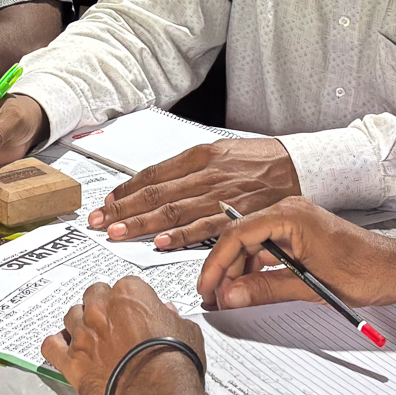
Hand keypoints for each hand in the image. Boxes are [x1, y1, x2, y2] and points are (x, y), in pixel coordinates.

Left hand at [41, 275, 206, 394]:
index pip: (125, 286)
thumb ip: (171, 318)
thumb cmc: (175, 365)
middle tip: (113, 323)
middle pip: (93, 295)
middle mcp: (101, 309)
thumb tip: (167, 313)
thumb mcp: (186, 331)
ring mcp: (83, 335)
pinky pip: (51, 346)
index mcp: (129, 294)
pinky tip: (63, 349)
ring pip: (71, 316)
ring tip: (91, 337)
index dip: (130, 301)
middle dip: (102, 307)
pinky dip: (56, 346)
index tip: (135, 313)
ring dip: (80, 324)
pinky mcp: (71, 362)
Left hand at [90, 137, 301, 249]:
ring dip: (142, 224)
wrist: (296, 165)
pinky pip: (204, 228)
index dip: (126, 190)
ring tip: (117, 234)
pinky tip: (161, 243)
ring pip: (173, 211)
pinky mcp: (236, 215)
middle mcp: (204, 174)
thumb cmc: (257, 160)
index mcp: (199, 156)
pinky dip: (181, 236)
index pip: (153, 175)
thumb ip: (189, 168)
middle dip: (122, 209)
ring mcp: (219, 195)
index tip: (106, 202)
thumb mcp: (220, 151)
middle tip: (98, 222)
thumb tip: (157, 184)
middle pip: (155, 194)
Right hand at [196, 196, 395, 312]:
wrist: (394, 269)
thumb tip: (231, 296)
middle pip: (241, 238)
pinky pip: (268, 248)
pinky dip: (256, 268)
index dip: (217, 263)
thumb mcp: (309, 286)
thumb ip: (265, 289)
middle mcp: (289, 212)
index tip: (207, 286)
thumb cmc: (364, 271)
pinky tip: (250, 288)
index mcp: (290, 215)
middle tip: (214, 298)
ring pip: (252, 244)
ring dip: (239, 271)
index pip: (237, 234)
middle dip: (225, 269)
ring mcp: (294, 222)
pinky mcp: (299, 234)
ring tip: (230, 297)